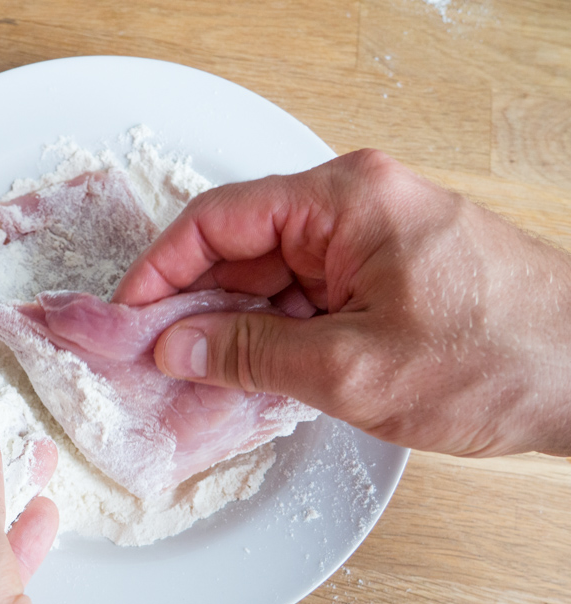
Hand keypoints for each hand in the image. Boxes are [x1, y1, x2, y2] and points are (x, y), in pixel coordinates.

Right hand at [113, 149, 570, 456]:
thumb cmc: (497, 357)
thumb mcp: (351, 369)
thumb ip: (250, 355)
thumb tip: (177, 348)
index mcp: (343, 201)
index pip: (219, 219)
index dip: (161, 268)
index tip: (129, 314)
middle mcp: (355, 207)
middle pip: (243, 247)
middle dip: (195, 304)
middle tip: (155, 357)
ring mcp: (373, 240)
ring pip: (274, 277)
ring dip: (236, 325)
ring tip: (198, 377)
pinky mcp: (388, 274)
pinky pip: (309, 296)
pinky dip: (277, 334)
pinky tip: (252, 373)